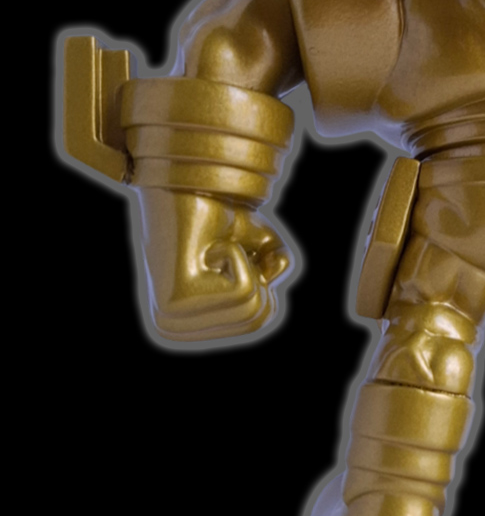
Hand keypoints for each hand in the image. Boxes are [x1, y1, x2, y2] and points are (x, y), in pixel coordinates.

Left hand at [136, 188, 292, 340]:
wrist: (188, 185)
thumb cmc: (220, 214)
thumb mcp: (264, 244)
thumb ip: (280, 266)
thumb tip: (268, 277)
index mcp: (188, 326)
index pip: (258, 321)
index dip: (260, 279)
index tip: (229, 256)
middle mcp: (174, 329)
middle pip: (258, 320)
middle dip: (256, 276)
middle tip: (224, 250)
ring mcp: (172, 321)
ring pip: (252, 309)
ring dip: (245, 267)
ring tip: (214, 249)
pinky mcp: (175, 305)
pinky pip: (242, 290)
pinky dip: (237, 257)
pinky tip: (207, 247)